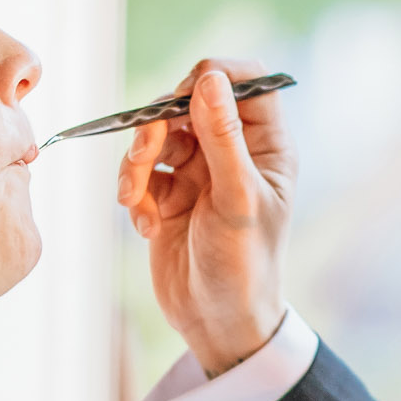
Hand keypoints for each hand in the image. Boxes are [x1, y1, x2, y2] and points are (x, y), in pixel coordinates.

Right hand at [115, 58, 294, 375]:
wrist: (216, 323)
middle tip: (148, 150)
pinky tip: (144, 225)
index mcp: (267, 146)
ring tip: (136, 199)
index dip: (214, 77)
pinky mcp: (168, 195)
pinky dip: (133, 192)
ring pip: (156, 135)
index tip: (185, 95)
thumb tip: (208, 78)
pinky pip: (139, 170)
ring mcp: (199, 172)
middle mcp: (233, 152)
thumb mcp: (236, 198)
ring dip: (137, 161)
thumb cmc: (242, 265)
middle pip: (189, 102)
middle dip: (160, 124)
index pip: (247, 81)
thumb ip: (222, 137)